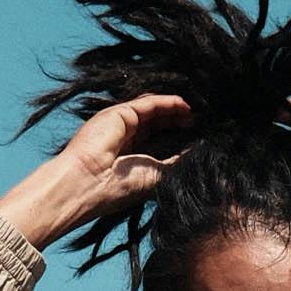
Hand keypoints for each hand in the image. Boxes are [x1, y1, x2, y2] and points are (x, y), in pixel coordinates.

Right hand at [0, 93, 189, 248]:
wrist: (87, 184)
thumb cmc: (116, 188)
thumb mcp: (155, 176)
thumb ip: (174, 162)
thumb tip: (196, 152)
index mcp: (132, 156)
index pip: (159, 139)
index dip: (179, 135)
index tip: (201, 135)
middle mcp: (126, 137)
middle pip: (159, 122)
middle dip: (180, 120)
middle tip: (204, 122)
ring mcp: (122, 123)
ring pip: (155, 110)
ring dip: (177, 110)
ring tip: (198, 112)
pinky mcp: (119, 112)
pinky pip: (149, 102)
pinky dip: (168, 102)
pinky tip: (185, 105)